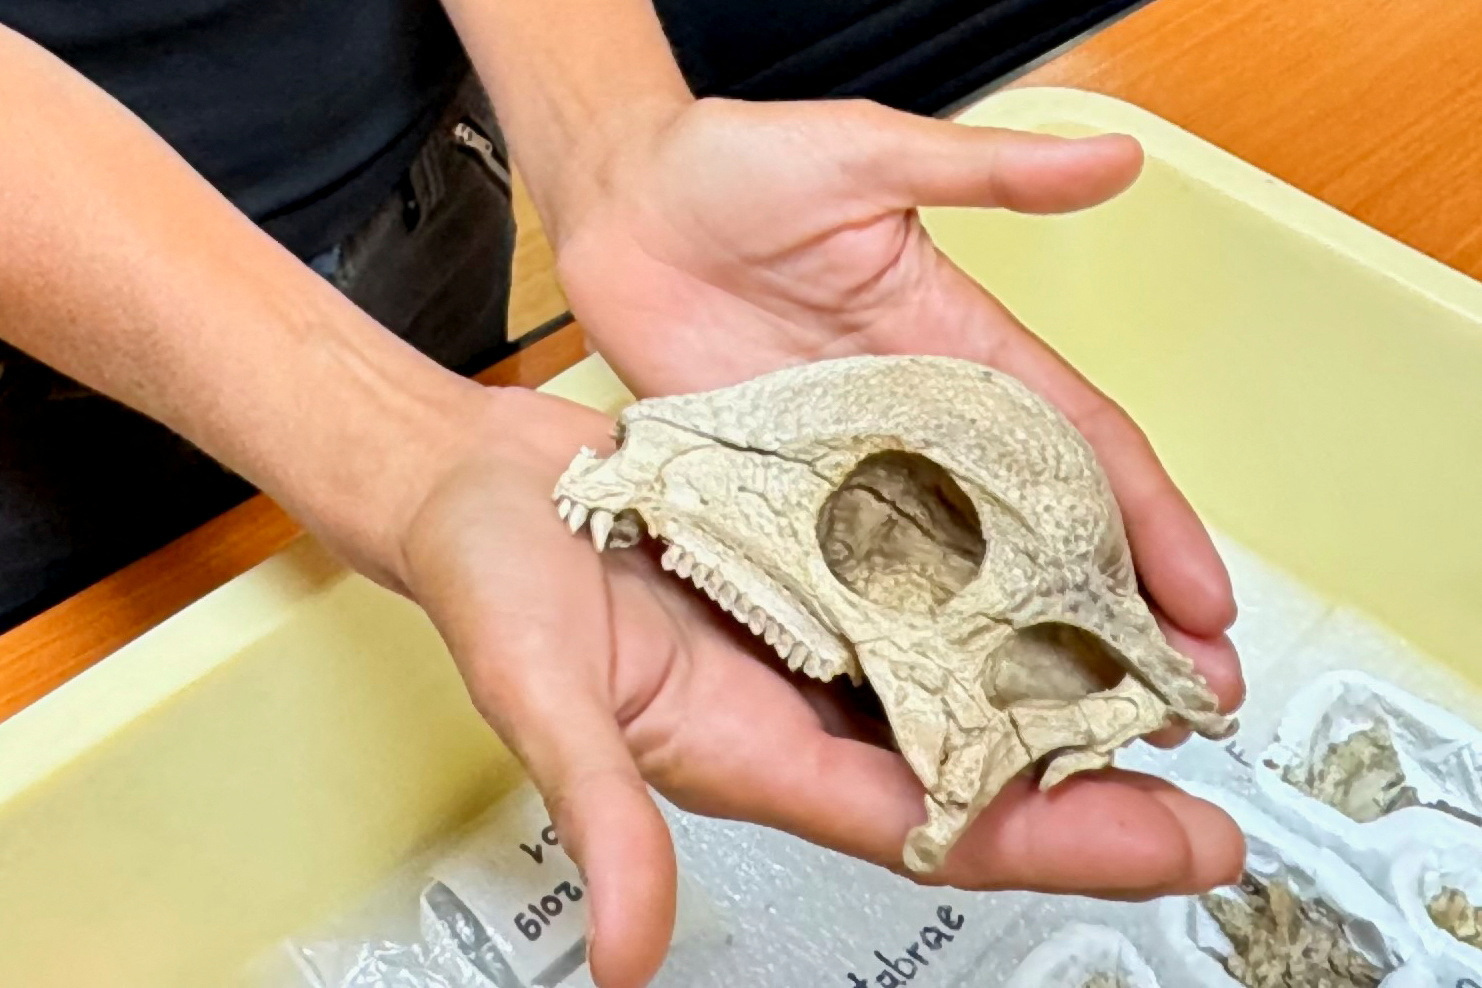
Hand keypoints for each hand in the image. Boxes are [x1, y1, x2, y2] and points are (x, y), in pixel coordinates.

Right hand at [397, 387, 1245, 987]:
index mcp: (753, 749)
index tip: (1178, 846)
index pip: (933, 819)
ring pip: (962, 673)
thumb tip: (629, 954)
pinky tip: (1054, 568)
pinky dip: (995, 588)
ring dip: (1059, 683)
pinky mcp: (811, 554)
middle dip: (1097, 780)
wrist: (471, 481)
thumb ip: (599, 815)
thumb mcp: (540, 695)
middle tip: (1211, 773)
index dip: (1062, 841)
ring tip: (1162, 676)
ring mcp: (812, 625)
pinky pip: (924, 583)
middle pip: (974, 759)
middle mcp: (800, 698)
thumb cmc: (488, 582)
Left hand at [555, 96, 1240, 672]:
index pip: (1085, 450)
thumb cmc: (732, 166)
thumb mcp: (866, 155)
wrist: (618, 204)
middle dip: (1116, 620)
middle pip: (1039, 541)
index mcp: (964, 352)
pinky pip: (848, 587)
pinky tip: (929, 708)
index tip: (1207, 603)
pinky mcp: (778, 500)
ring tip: (1078, 734)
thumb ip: (986, 172)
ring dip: (1017, 656)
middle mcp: (921, 429)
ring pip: (954, 583)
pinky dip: (894, 648)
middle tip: (1176, 702)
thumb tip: (1113, 156)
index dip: (1155, 527)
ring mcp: (851, 474)